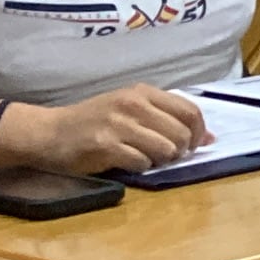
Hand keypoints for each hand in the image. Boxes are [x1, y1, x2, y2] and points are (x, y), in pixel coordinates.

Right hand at [6, 86, 213, 173]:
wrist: (50, 132)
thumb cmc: (94, 121)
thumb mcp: (131, 109)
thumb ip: (168, 118)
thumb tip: (210, 138)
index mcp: (142, 92)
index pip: (190, 111)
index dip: (198, 133)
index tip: (193, 145)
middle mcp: (132, 104)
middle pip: (181, 134)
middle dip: (178, 150)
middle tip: (162, 155)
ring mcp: (119, 125)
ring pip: (165, 150)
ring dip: (158, 160)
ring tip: (141, 156)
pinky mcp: (106, 146)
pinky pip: (141, 163)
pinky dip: (139, 167)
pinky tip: (124, 161)